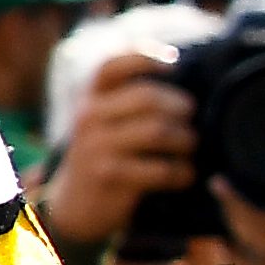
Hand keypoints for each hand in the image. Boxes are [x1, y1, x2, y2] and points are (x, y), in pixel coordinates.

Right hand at [41, 55, 194, 250]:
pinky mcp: (111, 176)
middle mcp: (89, 118)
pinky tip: (184, 174)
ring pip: (157, 131)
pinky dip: (181, 172)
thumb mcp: (102, 125)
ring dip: (185, 139)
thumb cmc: (103, 158)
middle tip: (190, 118)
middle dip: (179, 106)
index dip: (144, 57)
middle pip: (146, 97)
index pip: (112, 67)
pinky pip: (160, 169)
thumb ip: (127, 102)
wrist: (73, 207)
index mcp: (90, 100)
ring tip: (190, 146)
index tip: (173, 64)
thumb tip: (181, 81)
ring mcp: (98, 148)